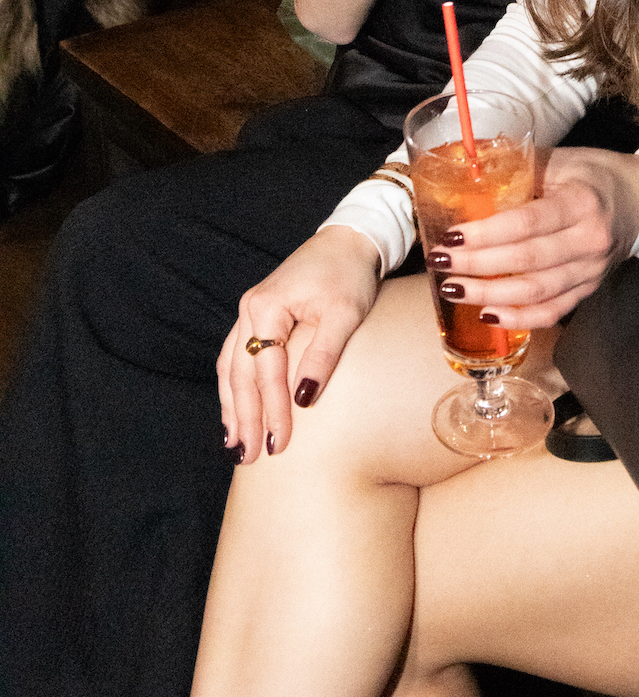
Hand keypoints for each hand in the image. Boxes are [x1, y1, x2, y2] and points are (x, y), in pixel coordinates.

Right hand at [218, 227, 381, 462]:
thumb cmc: (349, 274)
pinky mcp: (258, 315)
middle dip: (244, 417)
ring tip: (235, 444)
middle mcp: (250, 309)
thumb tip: (304, 399)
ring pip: (230, 366)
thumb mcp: (344, 314)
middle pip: (240, 373)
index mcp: (267, 306)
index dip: (272, 409)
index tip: (279, 445)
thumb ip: (323, 355)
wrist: (348, 240)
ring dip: (232, 406)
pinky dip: (234, 386)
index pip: (266, 370)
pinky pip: (237, 356)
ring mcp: (250, 311)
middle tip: (249, 456)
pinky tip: (236, 409)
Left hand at [426, 147, 638, 328]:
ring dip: (490, 294)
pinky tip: (487, 316)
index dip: (486, 234)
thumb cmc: (596, 174)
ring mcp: (591, 270)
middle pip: (526, 261)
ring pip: (536, 291)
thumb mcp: (561, 160)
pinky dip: (519, 318)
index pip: (526, 223)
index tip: (450, 237)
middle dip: (477, 265)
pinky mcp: (590, 289)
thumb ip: (518, 166)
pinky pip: (552, 311)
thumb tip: (466, 167)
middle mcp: (589, 240)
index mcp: (581, 202)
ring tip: (453, 291)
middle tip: (440, 264)